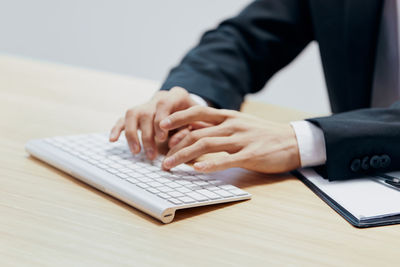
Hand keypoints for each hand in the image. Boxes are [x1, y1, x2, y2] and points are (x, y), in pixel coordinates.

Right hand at [109, 87, 198, 159]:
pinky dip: (117, 128)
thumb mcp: (197, 122)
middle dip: (148, 136)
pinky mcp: (137, 113)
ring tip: (136, 152)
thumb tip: (173, 143)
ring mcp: (146, 104)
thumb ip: (186, 131)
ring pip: (132, 114)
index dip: (161, 120)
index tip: (162, 137)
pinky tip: (113, 140)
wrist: (187, 107)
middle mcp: (159, 97)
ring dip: (132, 134)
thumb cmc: (193, 117)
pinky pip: (123, 118)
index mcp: (177, 96)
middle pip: (147, 113)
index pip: (164, 104)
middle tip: (152, 155)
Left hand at [160, 106, 300, 172]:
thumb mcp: (238, 124)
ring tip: (170, 166)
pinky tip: (198, 170)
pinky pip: (227, 159)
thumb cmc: (262, 134)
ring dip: (184, 156)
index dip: (177, 118)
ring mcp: (241, 139)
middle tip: (161, 157)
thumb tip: (191, 128)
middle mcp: (232, 125)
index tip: (160, 126)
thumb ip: (216, 126)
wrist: (292, 141)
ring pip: (206, 145)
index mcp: (228, 116)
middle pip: (196, 132)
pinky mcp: (251, 154)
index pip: (197, 112)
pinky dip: (211, 165)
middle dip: (175, 145)